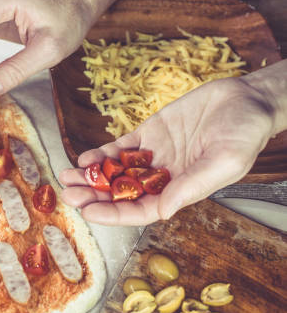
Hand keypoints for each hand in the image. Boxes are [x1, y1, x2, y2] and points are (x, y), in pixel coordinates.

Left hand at [59, 76, 278, 225]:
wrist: (246, 98)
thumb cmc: (244, 133)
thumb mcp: (224, 162)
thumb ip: (192, 186)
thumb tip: (162, 212)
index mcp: (180, 191)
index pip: (140, 211)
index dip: (113, 214)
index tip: (89, 213)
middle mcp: (162, 178)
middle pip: (121, 194)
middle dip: (93, 195)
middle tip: (67, 194)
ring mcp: (154, 156)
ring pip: (116, 172)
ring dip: (91, 176)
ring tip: (65, 176)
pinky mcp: (150, 134)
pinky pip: (121, 148)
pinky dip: (102, 154)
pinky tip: (85, 158)